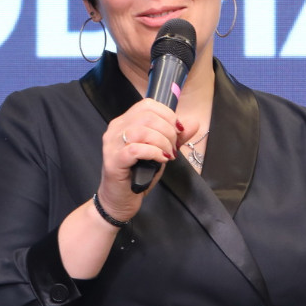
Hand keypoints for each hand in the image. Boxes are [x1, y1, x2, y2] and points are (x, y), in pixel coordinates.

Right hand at [95, 98, 180, 222]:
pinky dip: (153, 152)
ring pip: (141, 131)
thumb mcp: (161, 152)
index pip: (147, 105)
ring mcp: (112, 145)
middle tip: (173, 147)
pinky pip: (136, 149)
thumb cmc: (139, 175)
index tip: (178, 131)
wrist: (120, 200)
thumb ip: (176, 137)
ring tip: (168, 155)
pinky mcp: (113, 161)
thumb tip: (194, 123)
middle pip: (147, 116)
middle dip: (168, 131)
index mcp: (125, 122)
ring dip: (162, 142)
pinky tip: (161, 160)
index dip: (168, 115)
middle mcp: (116, 129)